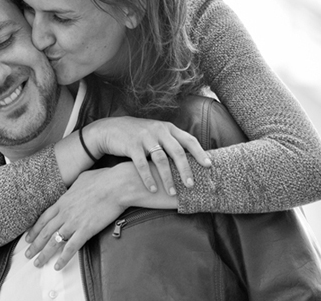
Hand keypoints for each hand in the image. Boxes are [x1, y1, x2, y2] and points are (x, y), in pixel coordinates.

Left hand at [24, 167, 127, 269]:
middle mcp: (65, 213)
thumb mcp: (83, 178)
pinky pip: (71, 248)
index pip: (44, 218)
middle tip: (28, 254)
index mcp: (64, 201)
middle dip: (35, 245)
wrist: (117, 185)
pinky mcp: (85, 230)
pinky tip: (57, 267)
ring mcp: (74, 222)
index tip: (28, 238)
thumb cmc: (104, 179)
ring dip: (44, 254)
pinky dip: (63, 259)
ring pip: (54, 242)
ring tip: (37, 263)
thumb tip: (75, 187)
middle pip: (45, 232)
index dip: (35, 229)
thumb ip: (75, 186)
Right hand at [86, 117, 210, 195]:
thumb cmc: (139, 135)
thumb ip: (172, 143)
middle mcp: (159, 130)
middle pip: (177, 151)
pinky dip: (148, 178)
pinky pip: (141, 164)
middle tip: (191, 185)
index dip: (199, 153)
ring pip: (160, 159)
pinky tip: (152, 190)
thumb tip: (193, 161)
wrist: (111, 129)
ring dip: (167, 178)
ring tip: (172, 193)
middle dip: (185, 169)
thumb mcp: (158, 133)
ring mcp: (144, 137)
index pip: (189, 139)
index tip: (209, 166)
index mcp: (168, 128)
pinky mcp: (131, 145)